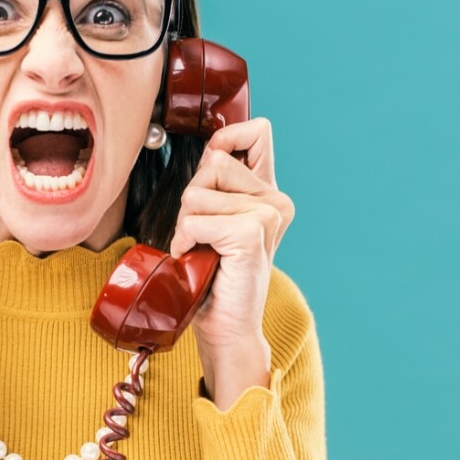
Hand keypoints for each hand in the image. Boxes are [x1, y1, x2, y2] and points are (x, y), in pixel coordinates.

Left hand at [168, 117, 294, 402]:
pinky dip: (185, 240)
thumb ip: (219, 184)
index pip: (257, 132)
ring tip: (203, 250)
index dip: (225, 140)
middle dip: (193, 199)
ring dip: (186, 224)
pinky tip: (198, 259)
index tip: (212, 169)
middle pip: (212, 164)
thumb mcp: (216, 219)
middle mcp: (275, 201)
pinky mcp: (250, 233)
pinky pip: (193, 220)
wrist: (226, 327)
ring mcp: (266, 216)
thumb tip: (212, 149)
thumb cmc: (214, 276)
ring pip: (197, 194)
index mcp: (269, 193)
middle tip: (204, 235)